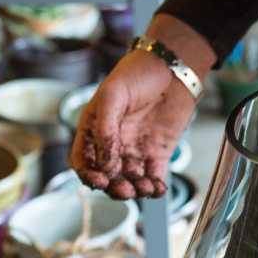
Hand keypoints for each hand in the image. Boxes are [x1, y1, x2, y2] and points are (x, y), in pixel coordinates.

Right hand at [71, 15, 215, 199]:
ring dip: (136, 190)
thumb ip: (105, 129)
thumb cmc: (138, 72)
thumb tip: (104, 164)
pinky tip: (158, 189)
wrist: (173, 67)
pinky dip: (155, 187)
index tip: (100, 181)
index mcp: (95, 128)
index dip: (89, 175)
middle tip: (126, 190)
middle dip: (115, 187)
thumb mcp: (113, 95)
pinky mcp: (158, 152)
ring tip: (144, 188)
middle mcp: (113, 142)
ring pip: (130, 180)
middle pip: (108, 175)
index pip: (84, 160)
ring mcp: (136, 148)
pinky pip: (153, 176)